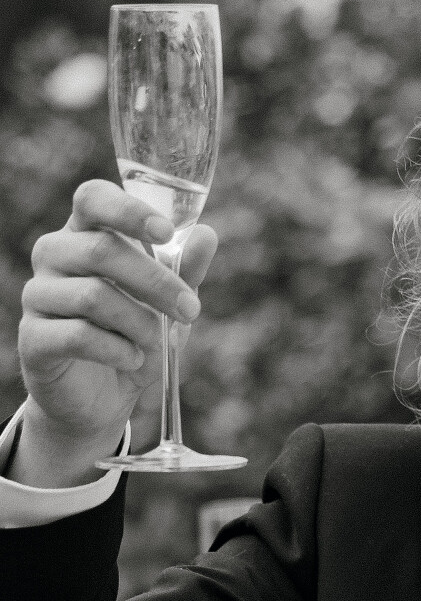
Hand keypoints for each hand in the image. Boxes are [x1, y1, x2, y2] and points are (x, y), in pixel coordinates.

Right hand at [16, 180, 217, 484]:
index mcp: (84, 236)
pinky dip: (118, 350)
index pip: (92, 199)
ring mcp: (38, 296)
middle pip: (101, 250)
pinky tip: (132, 361)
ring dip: (139, 323)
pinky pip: (79, 335)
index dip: (127, 210)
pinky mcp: (34, 338)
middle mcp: (53, 257)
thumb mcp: (165, 307)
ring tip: (154, 344)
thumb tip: (206, 234)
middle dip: (157, 282)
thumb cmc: (131, 339)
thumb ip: (183, 271)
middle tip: (190, 310)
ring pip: (93, 295)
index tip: (166, 232)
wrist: (99, 401)